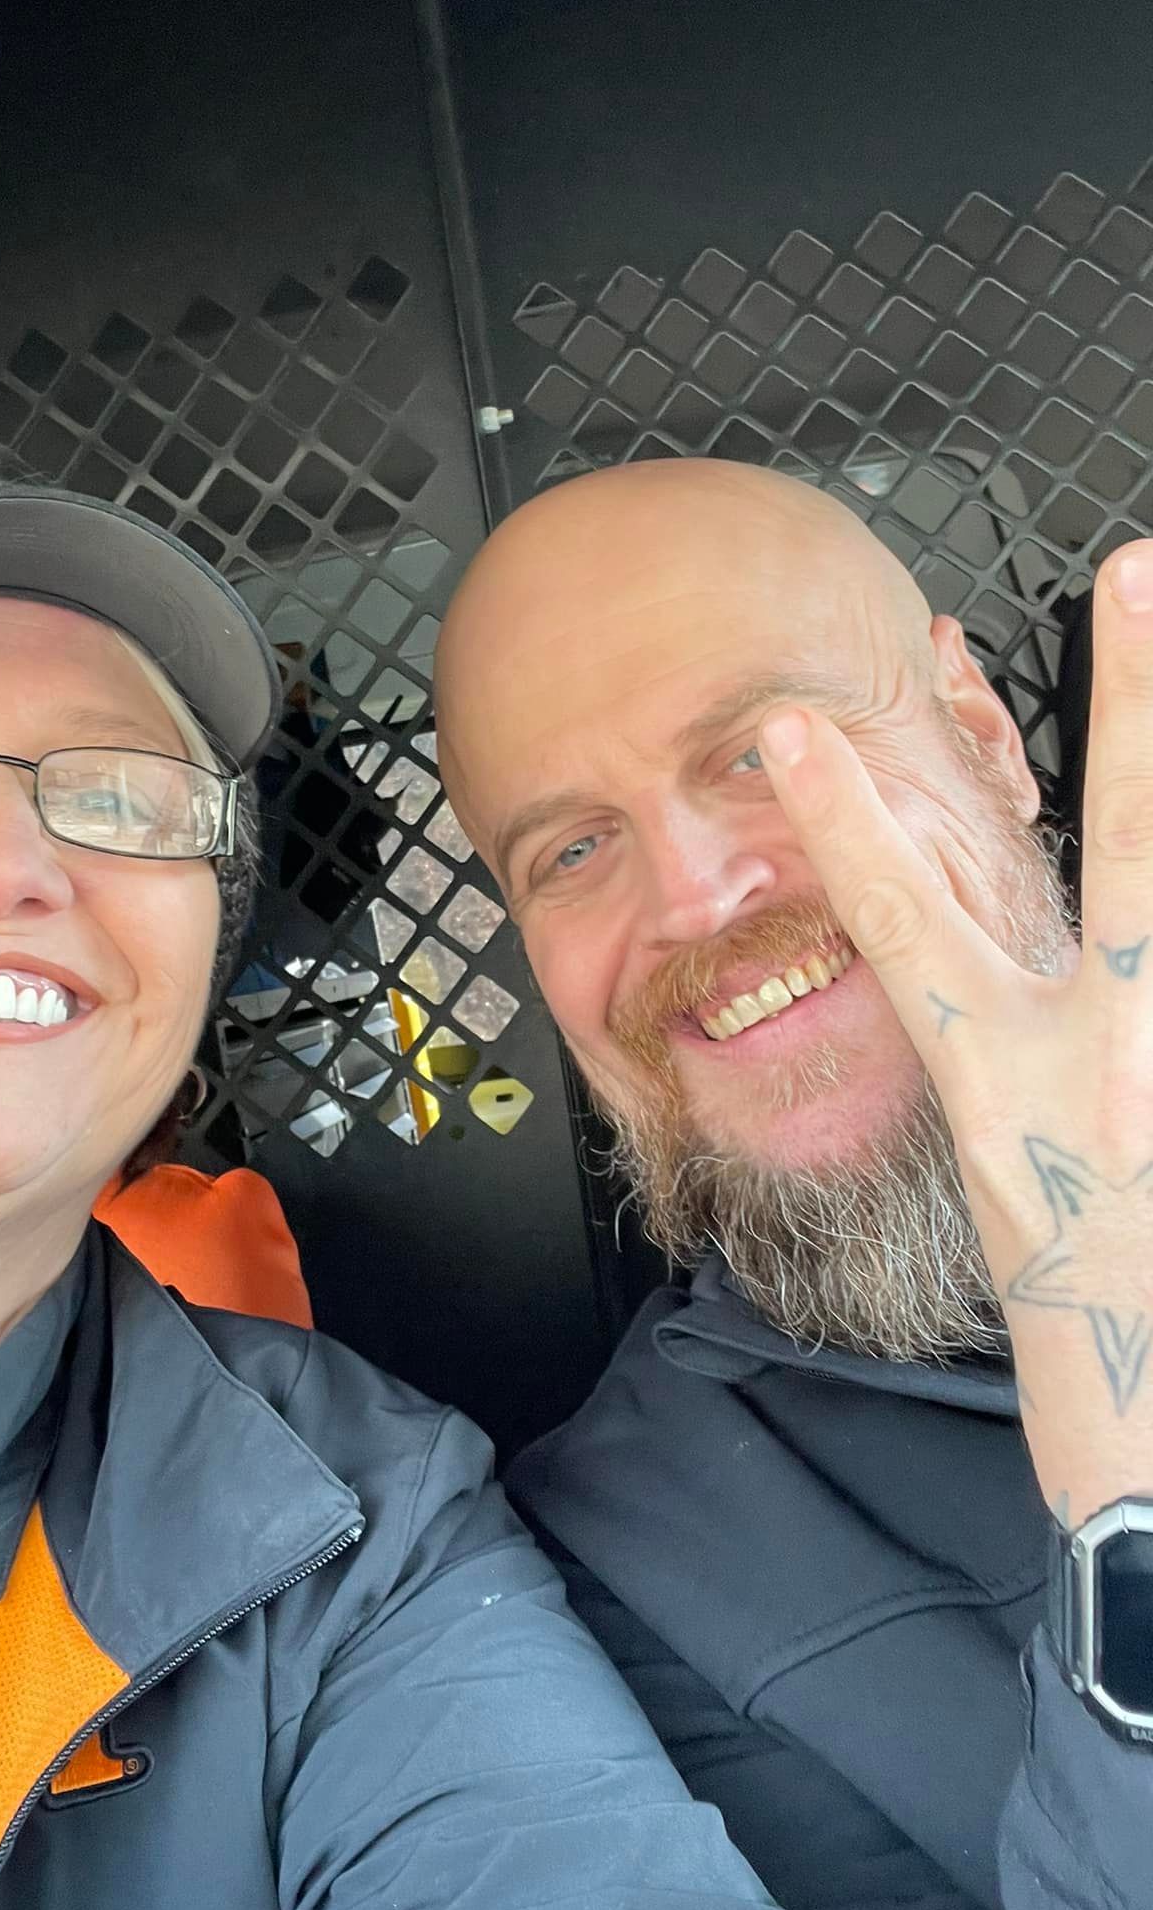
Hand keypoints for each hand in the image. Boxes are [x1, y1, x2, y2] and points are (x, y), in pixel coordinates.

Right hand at [757, 542, 1152, 1526]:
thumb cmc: (1085, 1340)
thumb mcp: (1023, 1191)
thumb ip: (1032, 1071)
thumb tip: (1070, 985)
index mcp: (1010, 1076)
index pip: (899, 915)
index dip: (840, 813)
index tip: (791, 732)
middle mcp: (1106, 1049)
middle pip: (1122, 841)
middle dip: (1136, 693)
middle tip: (1140, 569)